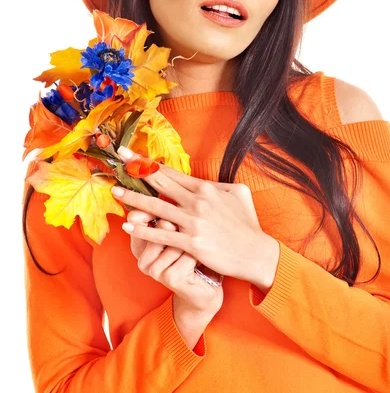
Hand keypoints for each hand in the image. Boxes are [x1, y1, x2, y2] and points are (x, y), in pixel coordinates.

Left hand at [112, 146, 266, 281]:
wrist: (255, 253)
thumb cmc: (247, 223)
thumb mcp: (237, 194)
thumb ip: (216, 185)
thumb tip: (201, 181)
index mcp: (206, 188)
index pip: (171, 173)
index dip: (150, 163)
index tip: (133, 154)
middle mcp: (197, 202)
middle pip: (160, 183)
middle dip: (137, 170)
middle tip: (119, 160)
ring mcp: (193, 222)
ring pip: (156, 207)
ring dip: (134, 199)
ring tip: (116, 193)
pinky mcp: (191, 243)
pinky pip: (162, 235)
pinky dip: (143, 230)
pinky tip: (129, 225)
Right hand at [125, 208, 223, 315]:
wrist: (205, 288)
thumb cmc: (192, 256)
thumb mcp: (179, 234)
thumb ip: (170, 218)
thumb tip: (168, 210)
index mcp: (140, 246)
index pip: (137, 218)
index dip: (152, 207)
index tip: (169, 203)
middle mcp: (143, 259)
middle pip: (161, 226)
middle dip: (181, 227)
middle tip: (190, 235)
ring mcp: (155, 270)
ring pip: (177, 240)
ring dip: (192, 243)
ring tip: (195, 251)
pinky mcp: (169, 278)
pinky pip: (187, 254)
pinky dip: (198, 255)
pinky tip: (199, 262)